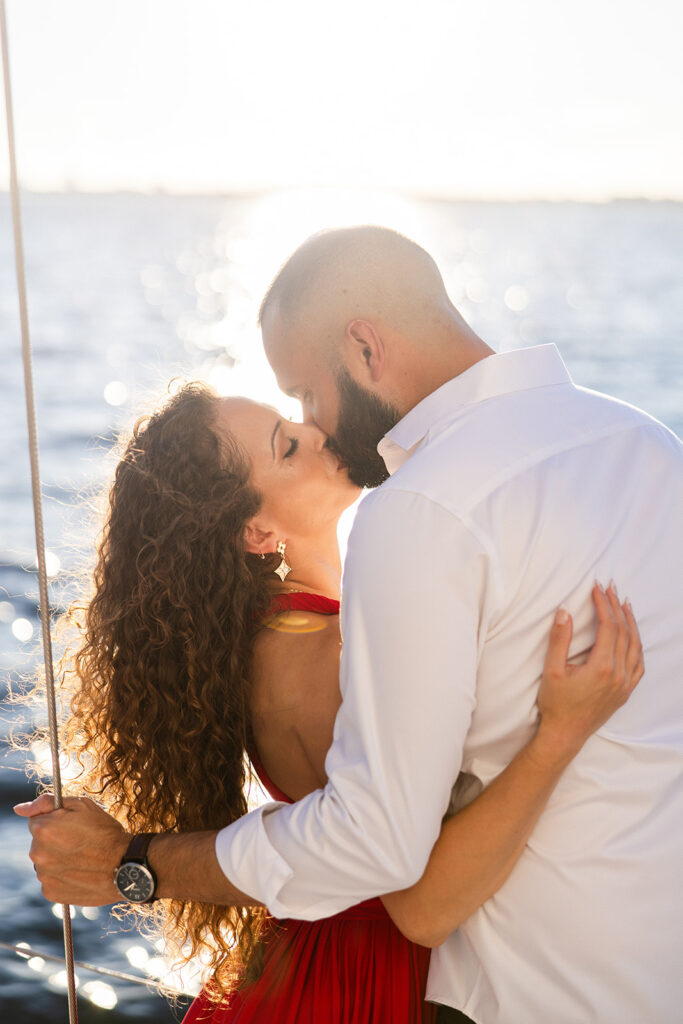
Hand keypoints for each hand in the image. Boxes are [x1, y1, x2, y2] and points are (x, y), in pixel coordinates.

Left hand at [13, 794, 129, 905]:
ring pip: (45, 861)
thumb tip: (20, 809)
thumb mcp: (82, 806)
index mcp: (43, 829)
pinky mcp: (51, 892)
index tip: (73, 825)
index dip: (56, 820)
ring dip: (58, 858)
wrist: (125, 866)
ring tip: (83, 858)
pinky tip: (80, 871)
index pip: (37, 820)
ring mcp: (43, 875)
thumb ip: (48, 802)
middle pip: (39, 842)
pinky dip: (62, 875)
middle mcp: (37, 853)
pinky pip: (51, 879)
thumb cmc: (106, 832)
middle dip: (55, 839)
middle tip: (80, 841)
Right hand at [535, 582, 643, 761]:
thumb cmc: (556, 703)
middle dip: (617, 607)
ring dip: (631, 623)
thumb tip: (564, 612)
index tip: (597, 588)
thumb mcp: (552, 670)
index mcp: (602, 667)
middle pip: (623, 632)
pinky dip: (637, 645)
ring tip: (624, 605)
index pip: (608, 626)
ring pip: (635, 646)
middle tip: (610, 588)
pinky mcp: (625, 691)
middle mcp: (618, 674)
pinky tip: (632, 637)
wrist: (565, 734)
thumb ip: (559, 640)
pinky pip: (638, 664)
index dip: (603, 604)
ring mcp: (625, 684)